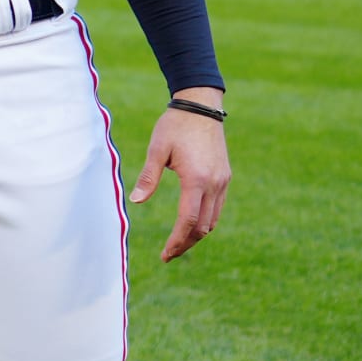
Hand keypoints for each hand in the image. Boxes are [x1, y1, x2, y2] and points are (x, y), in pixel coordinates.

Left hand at [129, 88, 229, 261]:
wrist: (201, 105)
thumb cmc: (175, 125)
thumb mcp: (157, 149)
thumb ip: (148, 176)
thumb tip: (137, 201)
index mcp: (197, 179)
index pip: (187, 221)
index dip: (176, 241)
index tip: (165, 254)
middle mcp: (214, 183)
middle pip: (202, 227)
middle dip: (185, 243)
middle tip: (169, 255)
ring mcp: (222, 180)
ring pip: (213, 220)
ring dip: (196, 235)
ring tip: (178, 244)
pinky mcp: (225, 176)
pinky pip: (218, 207)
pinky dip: (205, 220)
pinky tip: (191, 224)